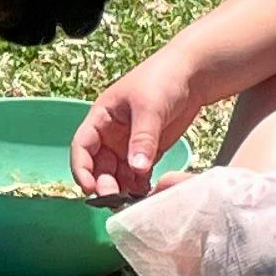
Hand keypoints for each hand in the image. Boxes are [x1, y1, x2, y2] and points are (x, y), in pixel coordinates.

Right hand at [72, 56, 202, 200]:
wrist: (194, 74)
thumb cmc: (163, 79)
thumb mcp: (149, 107)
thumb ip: (142, 138)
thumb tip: (137, 168)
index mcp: (102, 117)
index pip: (82, 146)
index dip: (82, 168)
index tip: (89, 187)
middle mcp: (111, 134)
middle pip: (99, 166)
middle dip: (104, 183)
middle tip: (116, 199)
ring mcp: (129, 144)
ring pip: (117, 174)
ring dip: (121, 188)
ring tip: (133, 201)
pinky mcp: (148, 152)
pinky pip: (138, 175)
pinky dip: (139, 186)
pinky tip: (146, 195)